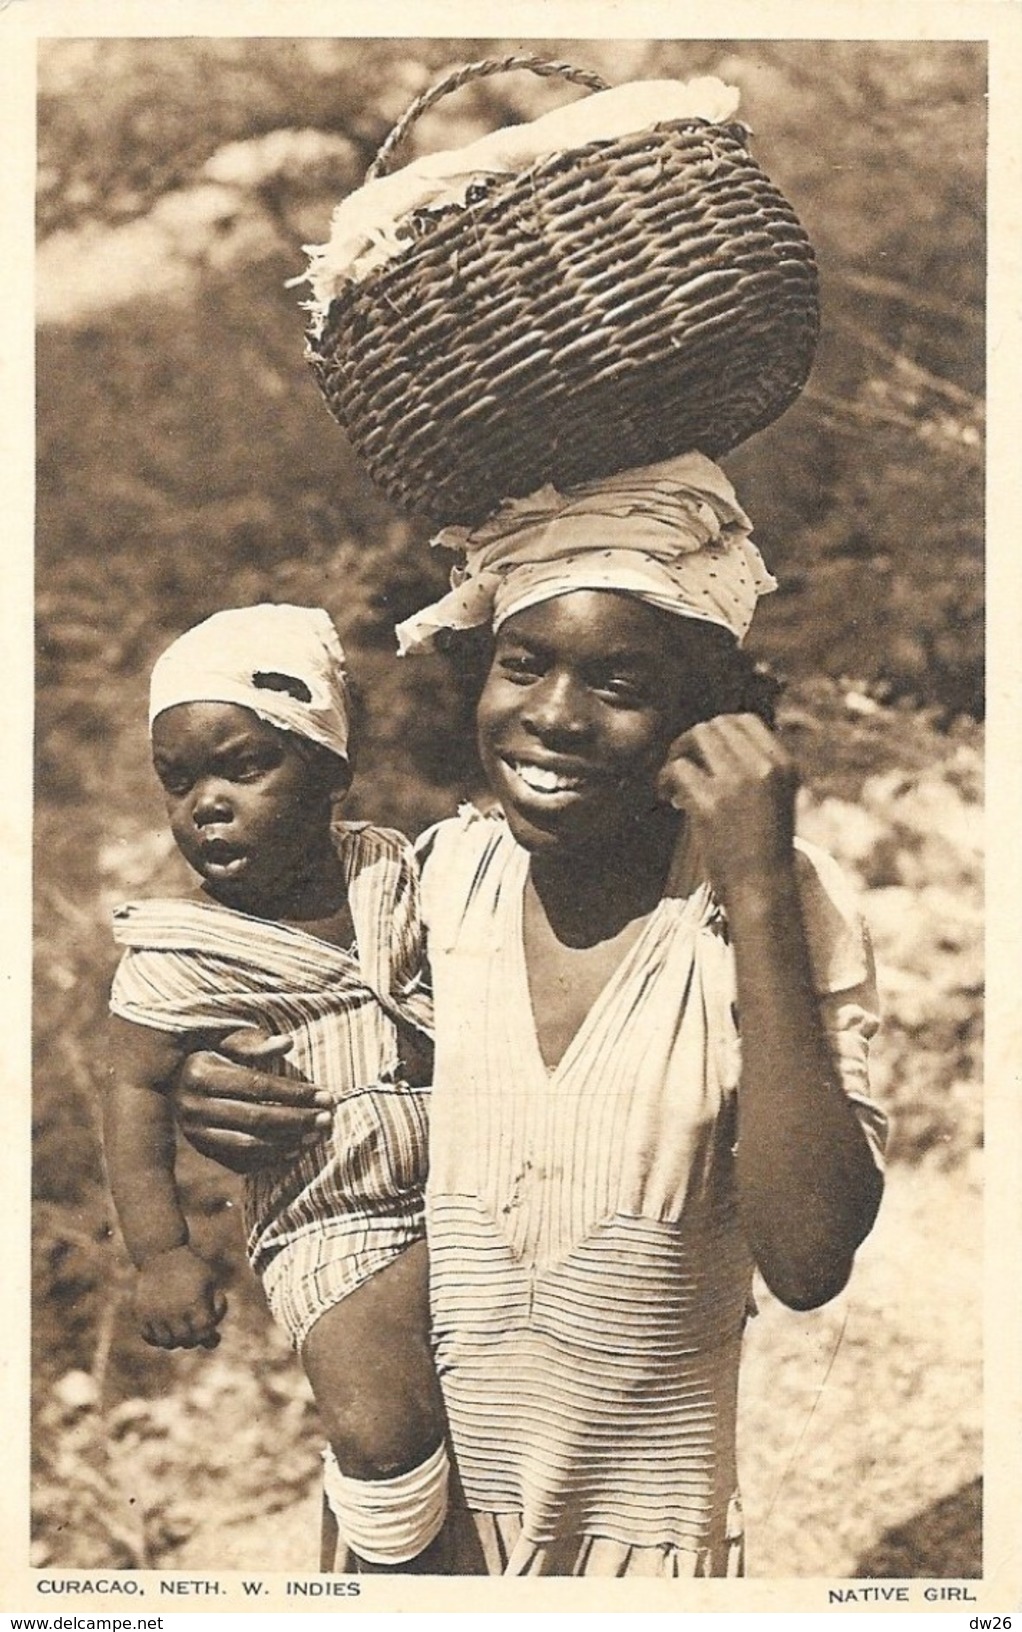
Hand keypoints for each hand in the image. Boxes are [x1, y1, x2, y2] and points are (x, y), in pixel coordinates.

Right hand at [134, 1245, 226, 1349]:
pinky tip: (166, 1329)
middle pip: (185, 1340)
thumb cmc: (191, 1265)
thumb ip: (214, 1310)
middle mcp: (173, 1311)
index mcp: (193, 1303)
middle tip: (196, 1331)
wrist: (161, 1251)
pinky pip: (148, 1336)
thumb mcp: (210, 1280)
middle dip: (194, 1338)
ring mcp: (155, 1313)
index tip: (213, 1333)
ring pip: (166, 1342)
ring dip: (176, 1340)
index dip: (210, 1335)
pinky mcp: (141, 1312)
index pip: (204, 1333)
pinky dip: (157, 1337)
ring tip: (181, 1330)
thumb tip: (211, 1343)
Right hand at [172, 1028, 332, 1173]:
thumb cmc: (208, 1051)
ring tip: (317, 1135)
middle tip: (328, 1118)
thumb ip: (254, 1042)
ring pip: (248, 1144)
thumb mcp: (225, 1039)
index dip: (294, 1092)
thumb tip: (287, 1043)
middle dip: (297, 1119)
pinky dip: (270, 1158)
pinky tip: (296, 1150)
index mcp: (200, 1074)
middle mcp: (192, 1107)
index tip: (325, 1095)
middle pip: (255, 1118)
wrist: (170, 1080)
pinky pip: (240, 1160)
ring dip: (287, 1142)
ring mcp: (194, 1132)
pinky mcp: (200, 1149)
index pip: (257, 1086)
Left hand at [657, 713, 798, 904]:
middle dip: (692, 742)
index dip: (717, 731)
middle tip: (682, 767)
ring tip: (673, 782)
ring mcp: (737, 783)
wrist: (762, 890)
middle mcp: (763, 767)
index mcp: (783, 764)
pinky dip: (665, 780)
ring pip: (696, 738)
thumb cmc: (763, 848)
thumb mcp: (774, 798)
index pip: (744, 720)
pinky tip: (668, 799)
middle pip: (716, 725)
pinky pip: (678, 769)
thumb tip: (712, 738)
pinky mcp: (710, 803)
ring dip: (677, 755)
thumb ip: (754, 768)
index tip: (704, 754)